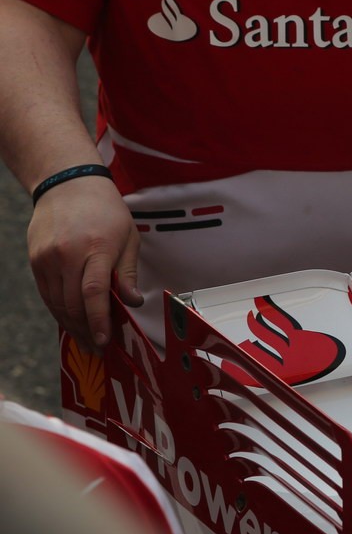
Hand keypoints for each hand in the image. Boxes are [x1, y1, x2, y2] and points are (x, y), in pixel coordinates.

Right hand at [27, 176, 143, 349]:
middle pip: (73, 303)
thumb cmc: (106, 212)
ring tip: (87, 341)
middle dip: (86, 330)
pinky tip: (72, 322)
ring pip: (57, 303)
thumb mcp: (128, 238)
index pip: (94, 292)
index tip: (105, 340)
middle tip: (99, 348)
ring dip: (72, 326)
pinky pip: (47, 294)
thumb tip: (133, 302)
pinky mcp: (35, 260)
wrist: (67, 185)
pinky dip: (59, 311)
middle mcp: (67, 255)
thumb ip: (128, 273)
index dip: (98, 320)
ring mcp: (47, 258)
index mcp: (96, 248)